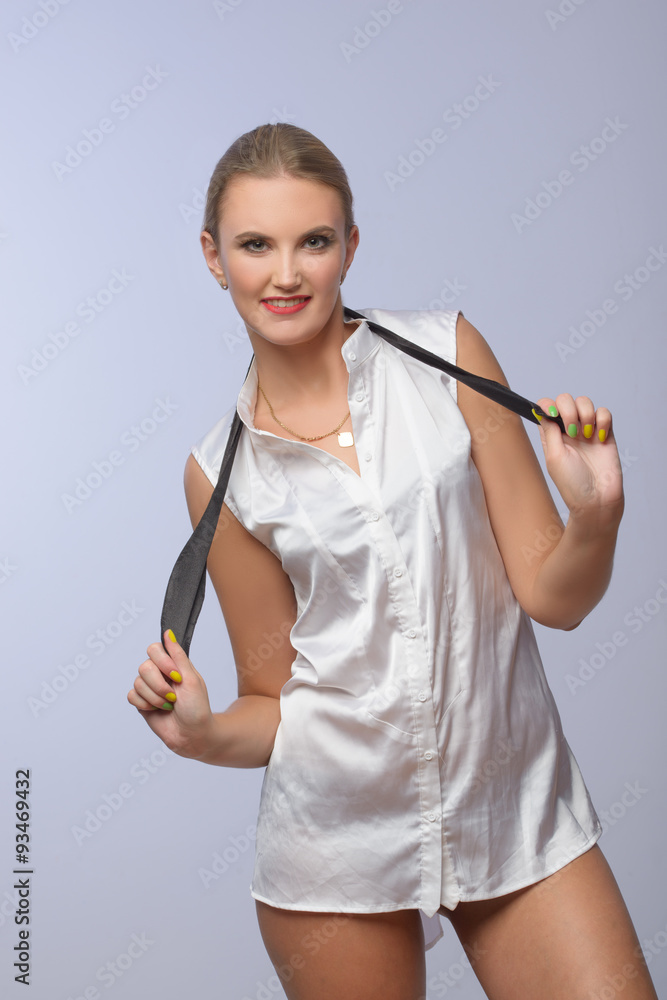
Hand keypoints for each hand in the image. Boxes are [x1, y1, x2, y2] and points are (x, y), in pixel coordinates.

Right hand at [127, 629, 214, 758]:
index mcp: (173, 665)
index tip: (175, 676)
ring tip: (168, 705)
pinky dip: (145, 704)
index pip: (154, 649)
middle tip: (173, 696)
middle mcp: (159, 674)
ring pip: (138, 682)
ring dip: (155, 697)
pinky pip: (132, 695)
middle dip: (159, 685)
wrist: (192, 734)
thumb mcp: (191, 678)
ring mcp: (150, 688)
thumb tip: (168, 633)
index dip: (162, 662)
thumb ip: (178, 655)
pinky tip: (156, 709)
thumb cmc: (197, 708)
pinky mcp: (142, 702)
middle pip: (144, 667)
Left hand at [536, 394, 623, 526]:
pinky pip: (604, 413)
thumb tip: (543, 410)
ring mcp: (587, 430)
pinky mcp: (605, 433)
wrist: (597, 499)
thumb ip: (550, 431)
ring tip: (586, 435)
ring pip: (585, 403)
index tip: (553, 414)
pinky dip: (603, 421)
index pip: (546, 407)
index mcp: (551, 435)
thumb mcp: (554, 456)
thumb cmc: (572, 484)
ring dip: (585, 414)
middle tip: (571, 431)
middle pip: (566, 400)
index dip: (548, 405)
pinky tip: (599, 439)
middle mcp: (568, 430)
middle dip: (568, 409)